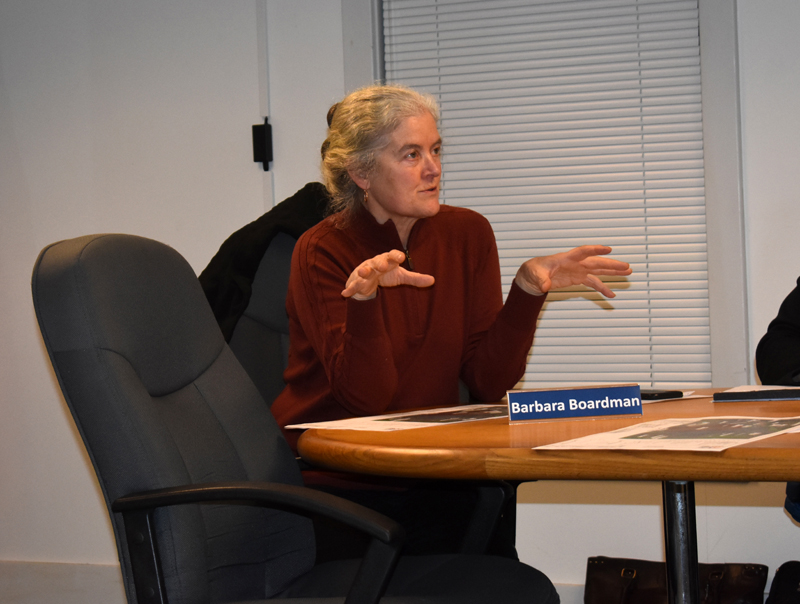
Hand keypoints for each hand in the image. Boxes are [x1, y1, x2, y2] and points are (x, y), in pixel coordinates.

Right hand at [342, 250, 434, 299]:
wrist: (367, 278)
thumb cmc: (386, 274)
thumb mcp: (400, 276)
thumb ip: (415, 278)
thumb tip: (433, 281)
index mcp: (388, 260)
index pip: (393, 256)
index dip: (396, 256)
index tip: (401, 257)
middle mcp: (376, 264)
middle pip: (378, 262)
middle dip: (380, 263)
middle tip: (383, 265)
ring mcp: (365, 271)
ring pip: (364, 270)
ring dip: (363, 271)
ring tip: (362, 272)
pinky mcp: (357, 281)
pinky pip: (353, 285)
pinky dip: (349, 289)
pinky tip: (344, 294)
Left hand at [515, 245, 631, 297]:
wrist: (532, 276)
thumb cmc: (533, 271)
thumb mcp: (534, 275)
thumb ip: (541, 280)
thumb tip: (544, 287)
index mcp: (565, 258)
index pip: (582, 252)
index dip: (595, 250)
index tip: (608, 249)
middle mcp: (575, 263)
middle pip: (596, 262)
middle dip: (611, 264)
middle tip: (627, 266)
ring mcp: (578, 270)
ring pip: (599, 270)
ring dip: (613, 272)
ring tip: (628, 273)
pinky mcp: (578, 278)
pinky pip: (593, 282)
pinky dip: (602, 288)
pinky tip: (611, 294)